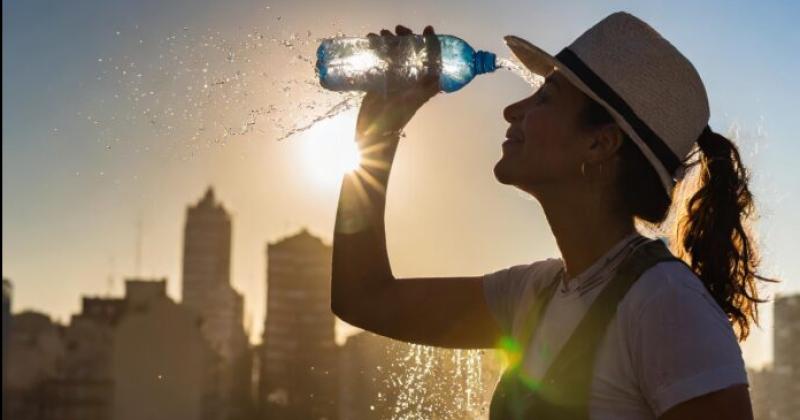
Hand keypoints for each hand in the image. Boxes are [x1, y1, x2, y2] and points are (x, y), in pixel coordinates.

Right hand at [355, 25, 440, 148]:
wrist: (373, 135)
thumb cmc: (394, 119)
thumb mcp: (412, 102)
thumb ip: (426, 90)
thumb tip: (440, 77)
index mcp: (420, 82)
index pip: (429, 58)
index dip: (431, 43)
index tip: (427, 30)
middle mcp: (408, 78)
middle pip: (410, 51)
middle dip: (405, 37)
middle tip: (397, 29)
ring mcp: (392, 79)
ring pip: (393, 53)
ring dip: (388, 41)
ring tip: (379, 34)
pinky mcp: (377, 81)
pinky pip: (379, 61)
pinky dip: (375, 49)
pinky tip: (370, 41)